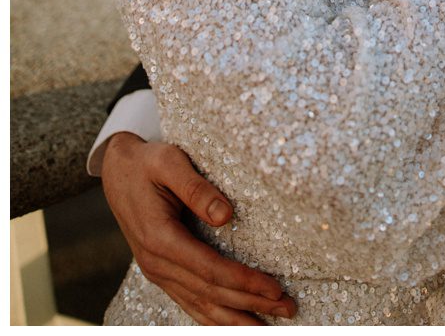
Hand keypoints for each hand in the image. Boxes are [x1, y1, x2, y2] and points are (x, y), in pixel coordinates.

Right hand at [99, 133, 294, 324]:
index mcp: (159, 238)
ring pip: (199, 304)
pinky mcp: (162, 271)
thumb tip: (225, 215)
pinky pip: (188, 301)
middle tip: (290, 309)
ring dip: (235, 318)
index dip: (244, 282)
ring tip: (269, 326)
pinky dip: (212, 317)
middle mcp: (156, 262)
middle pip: (210, 292)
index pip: (210, 269)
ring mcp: (157, 271)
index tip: (276, 288)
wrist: (116, 170)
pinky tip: (233, 324)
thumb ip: (196, 188)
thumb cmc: (147, 162)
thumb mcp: (170, 162)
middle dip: (251, 304)